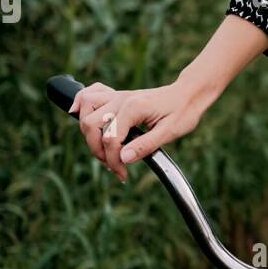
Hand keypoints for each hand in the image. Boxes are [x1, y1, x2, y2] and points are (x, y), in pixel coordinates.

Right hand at [70, 80, 207, 181]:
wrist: (189, 94)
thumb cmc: (183, 112)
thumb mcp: (170, 132)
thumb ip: (145, 145)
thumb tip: (123, 159)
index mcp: (134, 108)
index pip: (110, 138)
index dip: (113, 161)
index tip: (123, 174)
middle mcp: (121, 99)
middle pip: (91, 125)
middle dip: (98, 151)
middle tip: (115, 166)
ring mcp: (117, 96)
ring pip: (85, 109)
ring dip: (88, 132)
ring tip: (103, 149)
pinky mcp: (117, 96)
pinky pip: (90, 94)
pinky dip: (81, 104)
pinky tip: (78, 114)